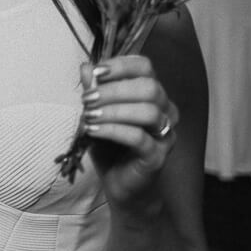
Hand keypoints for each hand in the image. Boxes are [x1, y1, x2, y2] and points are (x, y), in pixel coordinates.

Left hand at [81, 56, 177, 211]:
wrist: (120, 184)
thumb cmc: (110, 145)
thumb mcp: (96, 113)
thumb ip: (94, 91)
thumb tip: (85, 67)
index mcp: (151, 94)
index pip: (145, 67)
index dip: (121, 65)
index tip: (95, 72)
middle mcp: (165, 111)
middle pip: (149, 87)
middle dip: (114, 90)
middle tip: (87, 99)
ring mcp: (165, 134)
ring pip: (148, 111)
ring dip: (113, 110)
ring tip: (89, 116)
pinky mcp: (158, 156)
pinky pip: (139, 138)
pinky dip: (112, 130)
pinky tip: (93, 131)